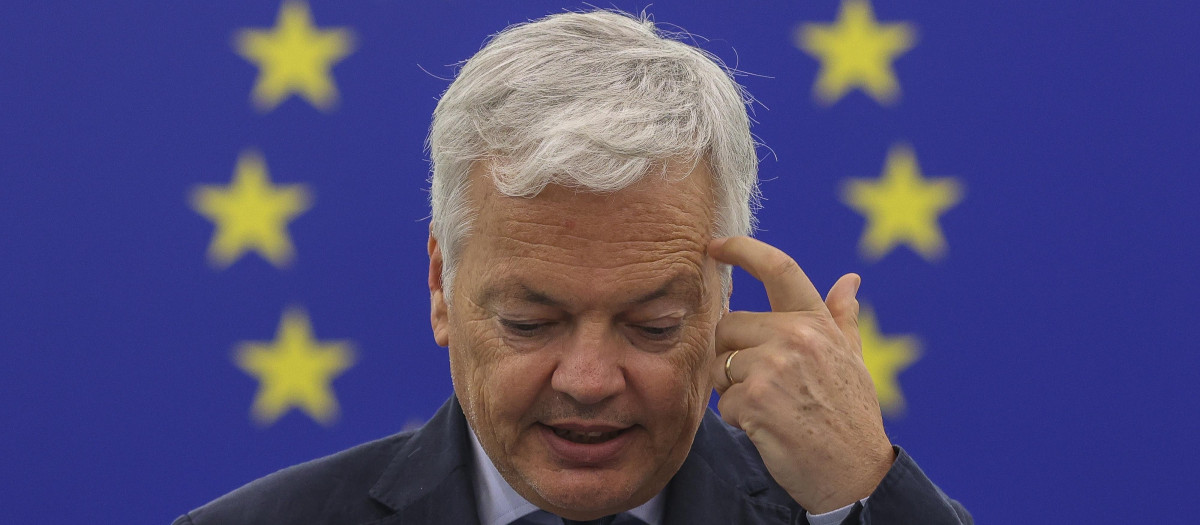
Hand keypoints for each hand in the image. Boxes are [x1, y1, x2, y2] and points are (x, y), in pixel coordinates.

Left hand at [708, 236, 893, 512]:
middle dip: (733, 355)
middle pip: (728, 325)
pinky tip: (767, 428)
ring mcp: (773, 366)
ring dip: (733, 390)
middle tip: (764, 387)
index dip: (742, 249)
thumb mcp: (853, 361)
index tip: (715, 244)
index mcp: (817, 323)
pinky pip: (721, 401)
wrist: (854, 473)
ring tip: (770, 409)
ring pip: (719, 364)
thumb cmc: (850, 416)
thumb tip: (849, 280)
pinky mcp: (753, 399)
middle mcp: (796, 336)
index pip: (778, 268)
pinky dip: (737, 419)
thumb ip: (842, 318)